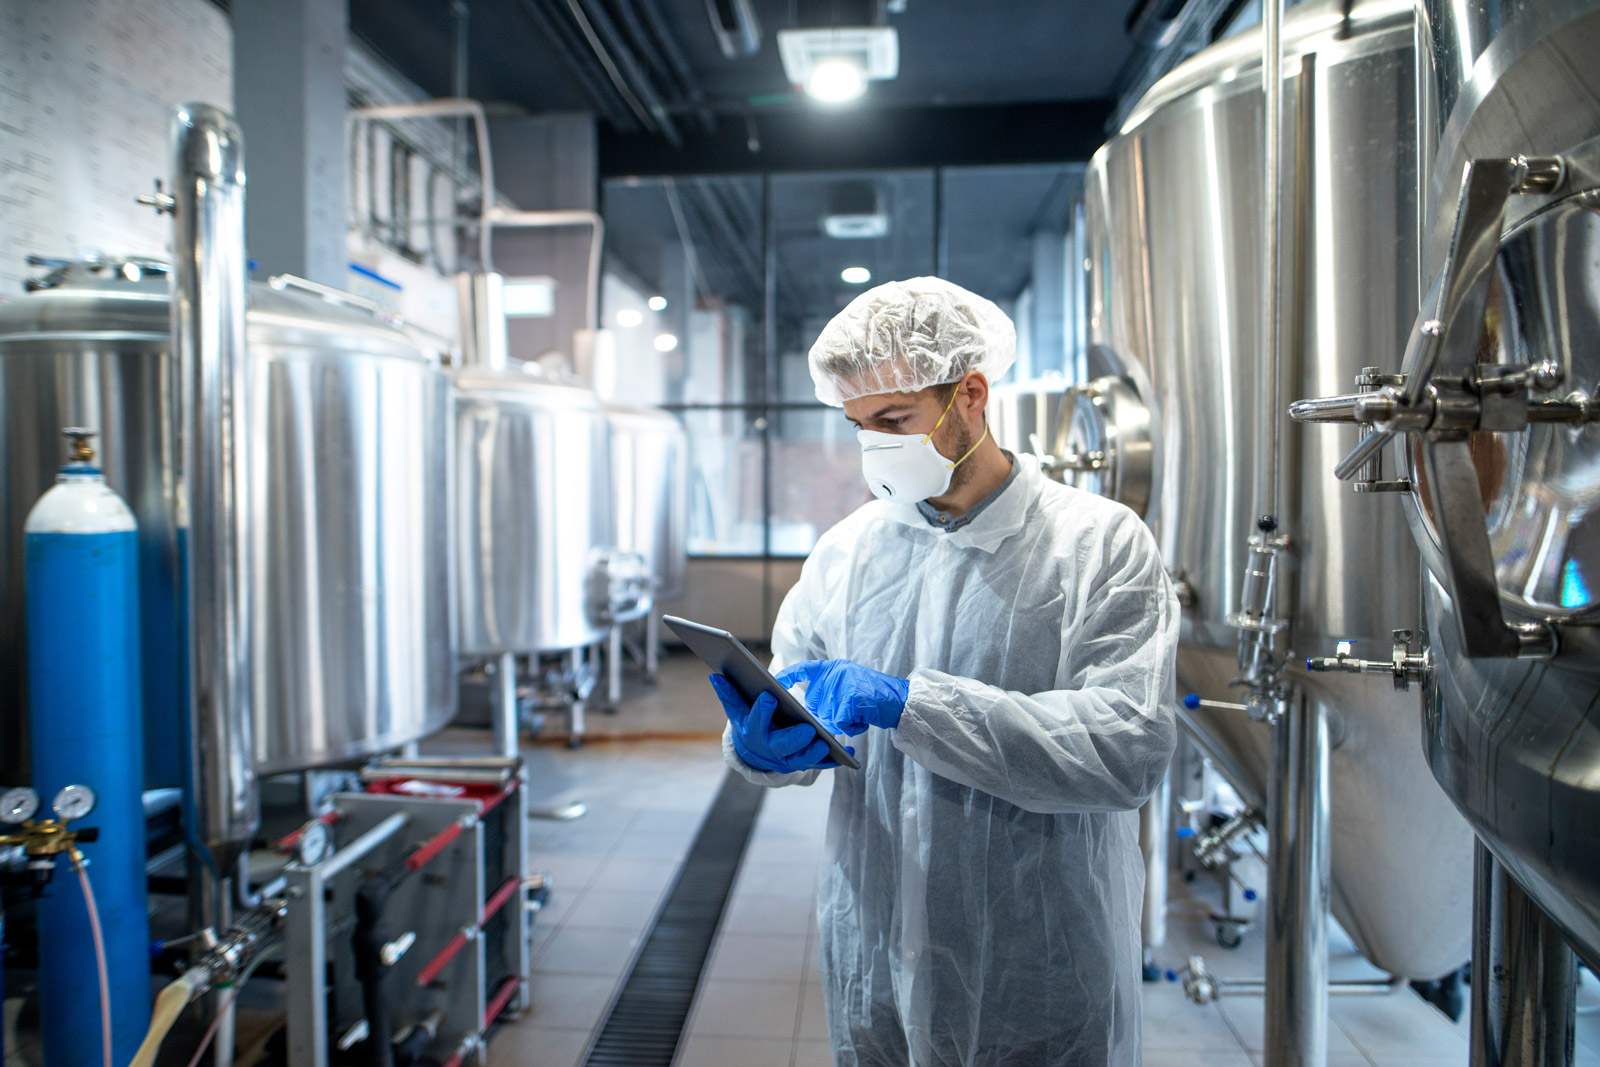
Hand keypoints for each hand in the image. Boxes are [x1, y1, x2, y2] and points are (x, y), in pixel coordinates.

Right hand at [710, 674, 850, 772]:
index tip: (770, 696)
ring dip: (813, 754)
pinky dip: (835, 761)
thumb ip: (729, 695)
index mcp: (753, 732)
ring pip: (801, 760)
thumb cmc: (749, 724)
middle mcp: (769, 749)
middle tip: (808, 729)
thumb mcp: (738, 711)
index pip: (755, 721)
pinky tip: (848, 754)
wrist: (755, 754)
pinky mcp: (803, 764)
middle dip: (794, 738)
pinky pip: (821, 764)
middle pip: (781, 746)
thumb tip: (715, 675)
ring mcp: (786, 759)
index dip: (762, 711)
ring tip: (826, 743)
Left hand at [775, 659, 909, 733]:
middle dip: (828, 716)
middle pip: (814, 705)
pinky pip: (841, 724)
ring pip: (828, 718)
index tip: (774, 682)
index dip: (788, 675)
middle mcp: (835, 674)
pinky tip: (864, 720)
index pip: (804, 669)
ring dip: (843, 724)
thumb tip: (808, 715)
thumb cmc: (874, 697)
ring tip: (860, 714)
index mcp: (833, 669)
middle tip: (848, 713)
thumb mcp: (849, 687)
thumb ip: (829, 694)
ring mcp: (842, 686)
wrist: (901, 700)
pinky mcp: (850, 700)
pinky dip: (853, 728)